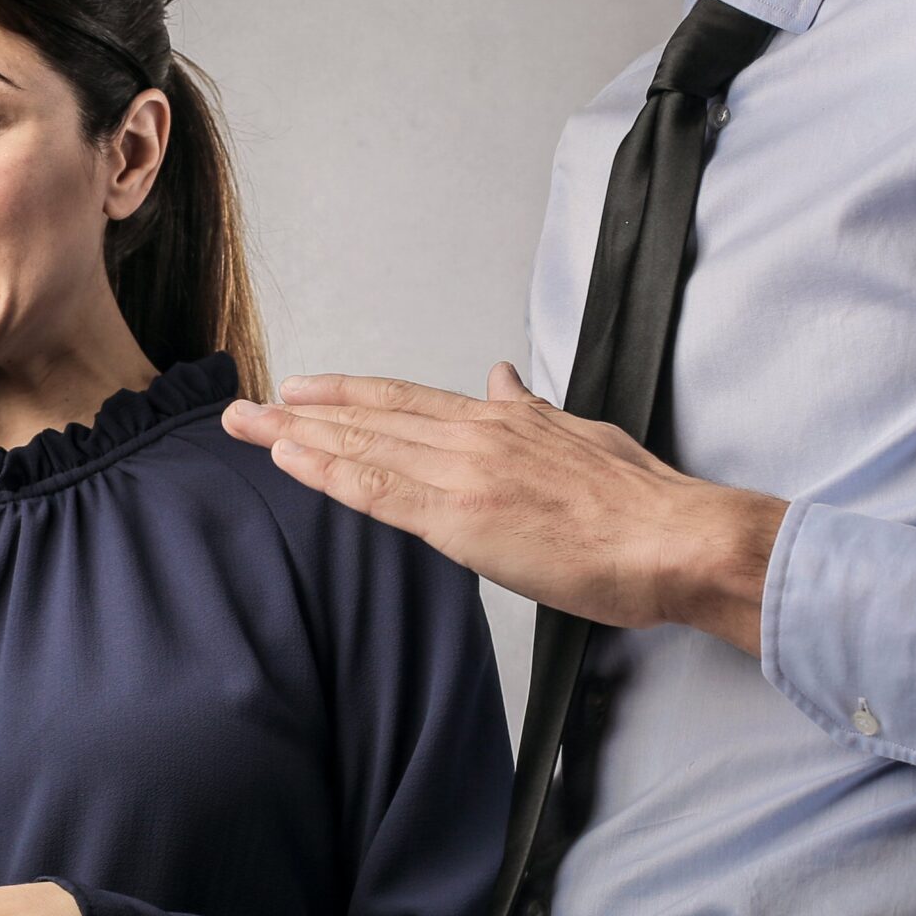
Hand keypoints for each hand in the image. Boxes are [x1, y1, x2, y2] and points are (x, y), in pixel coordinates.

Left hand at [220, 362, 787, 652]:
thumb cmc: (640, 502)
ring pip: (363, 447)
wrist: (674, 537)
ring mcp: (464, 474)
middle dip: (299, 412)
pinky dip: (331, 475)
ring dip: (298, 437)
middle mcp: (475, 436)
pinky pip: (380, 493)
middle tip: (241, 408)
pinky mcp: (463, 521)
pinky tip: (294, 465)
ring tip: (246, 426)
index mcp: (503, 420)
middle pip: (369, 419)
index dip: (347, 393)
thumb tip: (502, 378)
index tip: (301, 388)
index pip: (406, 401)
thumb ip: (534, 410)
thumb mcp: (583, 432)